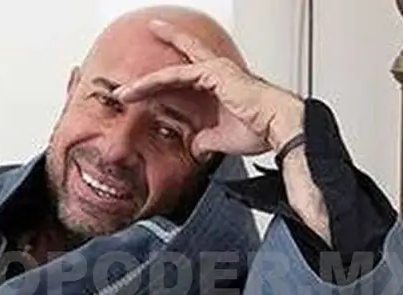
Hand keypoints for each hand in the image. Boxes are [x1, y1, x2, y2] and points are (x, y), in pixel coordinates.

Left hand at [115, 20, 304, 158]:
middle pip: (180, 59)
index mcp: (223, 85)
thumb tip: (195, 148)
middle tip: (146, 37)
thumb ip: (206, 140)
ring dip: (144, 82)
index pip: (188, 78)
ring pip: (170, 72)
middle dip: (161, 49)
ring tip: (123, 89)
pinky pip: (174, 76)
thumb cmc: (262, 129)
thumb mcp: (223, 139)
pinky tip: (136, 90)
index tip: (148, 89)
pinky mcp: (213, 74)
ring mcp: (215, 71)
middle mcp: (219, 73)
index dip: (166, 82)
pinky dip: (153, 83)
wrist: (280, 128)